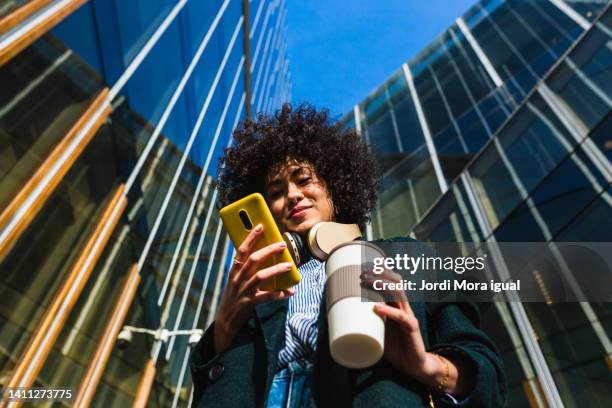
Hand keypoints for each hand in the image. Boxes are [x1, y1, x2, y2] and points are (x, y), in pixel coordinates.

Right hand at [214, 224, 293, 353]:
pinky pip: (267, 297)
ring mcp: (243, 291)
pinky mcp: (249, 303)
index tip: (260, 226)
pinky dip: (280, 294)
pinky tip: (289, 292)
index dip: (251, 237)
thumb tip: (262, 255)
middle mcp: (237, 279)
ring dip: (277, 269)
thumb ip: (245, 269)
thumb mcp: (235, 281)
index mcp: (234, 271)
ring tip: (289, 266)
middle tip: (282, 245)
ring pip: (261, 276)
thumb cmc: (233, 298)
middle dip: (269, 250)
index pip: (241, 250)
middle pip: (253, 260)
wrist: (225, 321)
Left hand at [362, 271, 471, 395]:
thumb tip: (342, 320)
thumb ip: (365, 324)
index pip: (388, 284)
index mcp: (395, 306)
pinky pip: (400, 317)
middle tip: (363, 273)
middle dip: (379, 275)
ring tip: (368, 281)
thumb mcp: (377, 332)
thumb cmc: (395, 348)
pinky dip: (388, 311)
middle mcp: (403, 307)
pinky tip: (376, 308)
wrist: (414, 365)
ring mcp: (408, 315)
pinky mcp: (412, 327)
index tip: (362, 269)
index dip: (378, 275)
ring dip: (383, 286)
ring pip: (398, 294)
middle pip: (394, 283)